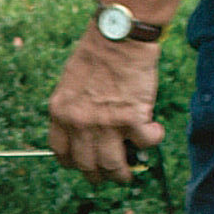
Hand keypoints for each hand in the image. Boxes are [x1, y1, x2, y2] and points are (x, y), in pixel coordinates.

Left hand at [47, 28, 162, 183]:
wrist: (118, 36)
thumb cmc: (97, 53)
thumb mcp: (70, 83)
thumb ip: (73, 109)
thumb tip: (83, 133)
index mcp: (60, 112)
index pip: (61, 152)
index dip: (73, 163)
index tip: (82, 165)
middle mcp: (79, 123)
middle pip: (87, 165)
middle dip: (98, 176)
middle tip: (109, 176)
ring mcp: (105, 123)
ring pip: (113, 165)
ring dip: (122, 175)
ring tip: (128, 175)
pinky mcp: (132, 118)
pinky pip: (145, 143)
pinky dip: (152, 141)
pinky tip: (154, 132)